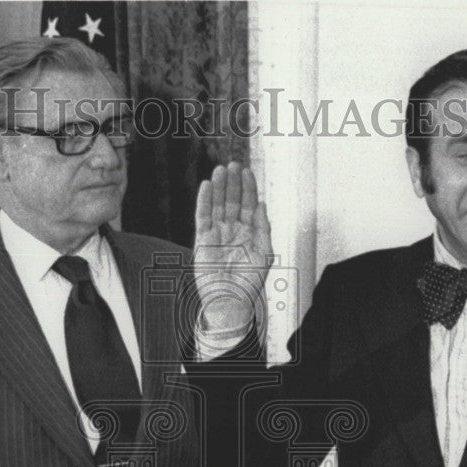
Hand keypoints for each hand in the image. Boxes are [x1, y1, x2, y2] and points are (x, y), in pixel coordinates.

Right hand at [194, 162, 271, 332]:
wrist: (230, 301)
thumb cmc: (248, 283)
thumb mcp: (264, 253)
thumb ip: (263, 228)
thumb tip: (262, 204)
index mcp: (249, 232)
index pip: (248, 204)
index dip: (248, 188)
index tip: (248, 172)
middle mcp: (232, 230)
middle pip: (232, 201)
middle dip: (233, 183)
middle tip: (233, 165)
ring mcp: (217, 234)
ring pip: (217, 206)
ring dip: (218, 188)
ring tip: (220, 170)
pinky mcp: (202, 240)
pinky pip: (202, 217)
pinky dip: (203, 201)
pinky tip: (206, 187)